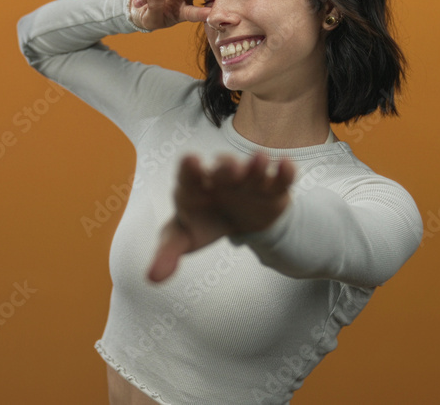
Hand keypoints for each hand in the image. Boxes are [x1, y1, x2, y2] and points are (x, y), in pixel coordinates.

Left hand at [147, 153, 294, 282]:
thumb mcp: (184, 239)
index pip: (188, 173)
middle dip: (227, 168)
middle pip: (223, 167)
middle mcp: (222, 177)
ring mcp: (249, 180)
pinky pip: (281, 177)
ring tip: (260, 161)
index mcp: (195, 186)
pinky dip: (285, 173)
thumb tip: (152, 278)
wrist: (240, 223)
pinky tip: (286, 168)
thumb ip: (167, 254)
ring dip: (256, 164)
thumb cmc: (204, 223)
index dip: (189, 167)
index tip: (192, 162)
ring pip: (253, 167)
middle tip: (232, 171)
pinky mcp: (273, 189)